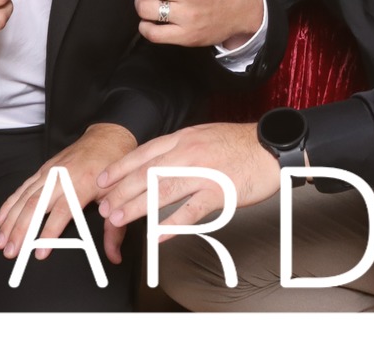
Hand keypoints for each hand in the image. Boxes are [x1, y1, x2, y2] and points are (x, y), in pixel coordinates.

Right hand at [0, 122, 136, 262]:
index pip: (62, 211)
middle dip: (20, 230)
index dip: (49, 233)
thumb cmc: (113, 166)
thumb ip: (115, 230)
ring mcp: (51, 171)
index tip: (39, 252)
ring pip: (25, 197)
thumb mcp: (119, 196)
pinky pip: (22, 187)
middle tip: (11, 251)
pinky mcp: (44, 169)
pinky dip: (9, 203)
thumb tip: (114, 256)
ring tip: (0, 240)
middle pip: (36, 205)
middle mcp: (62, 176)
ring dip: (10, 219)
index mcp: (82, 184)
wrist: (108, 137)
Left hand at [96, 122, 278, 246]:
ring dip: (136, 207)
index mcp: (184, 138)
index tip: (103, 180)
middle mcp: (189, 152)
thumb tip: (157, 160)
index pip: (144, 152)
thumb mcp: (204, 135)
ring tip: (118, 220)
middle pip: (147, 172)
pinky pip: (190, 211)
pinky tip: (157, 237)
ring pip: (162, 190)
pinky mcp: (218, 192)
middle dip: (121, 191)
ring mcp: (203, 172)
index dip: (120, 167)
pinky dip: (171, 225)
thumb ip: (181, 147)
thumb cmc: (240, 144)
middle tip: (103, 208)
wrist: (271, 147)